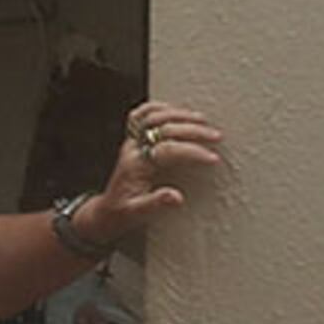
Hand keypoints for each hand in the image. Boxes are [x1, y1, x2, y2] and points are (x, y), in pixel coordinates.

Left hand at [91, 101, 224, 239]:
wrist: (107, 211)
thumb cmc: (122, 213)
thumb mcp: (137, 214)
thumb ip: (156, 204)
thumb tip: (177, 197)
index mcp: (135, 165)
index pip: (167, 150)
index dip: (192, 152)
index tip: (213, 159)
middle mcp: (133, 149)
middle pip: (163, 128)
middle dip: (193, 130)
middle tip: (216, 137)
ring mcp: (132, 142)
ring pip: (153, 116)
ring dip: (181, 116)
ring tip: (204, 122)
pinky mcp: (135, 141)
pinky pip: (141, 116)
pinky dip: (160, 109)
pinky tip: (177, 111)